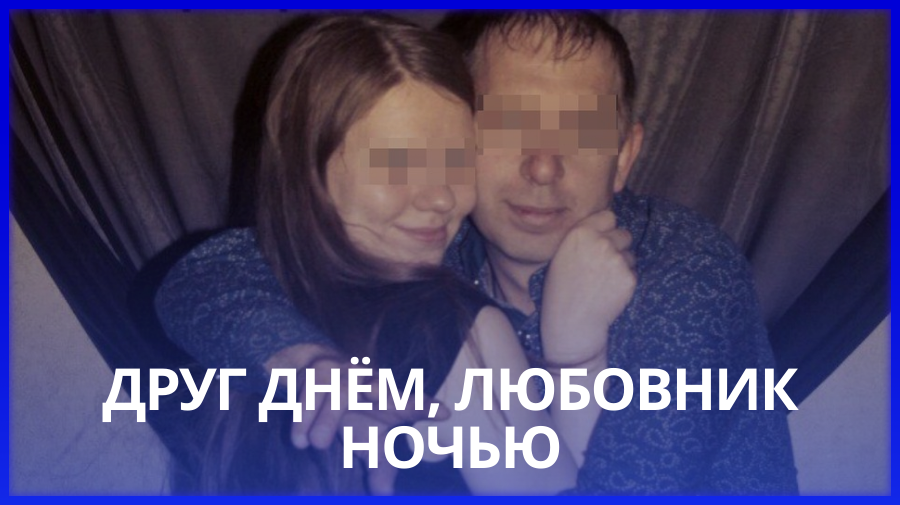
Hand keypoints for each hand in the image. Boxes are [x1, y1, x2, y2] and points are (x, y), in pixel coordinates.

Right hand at [265, 343, 448, 493]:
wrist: (319, 373)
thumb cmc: (355, 411)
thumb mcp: (369, 438)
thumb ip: (381, 465)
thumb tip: (385, 495)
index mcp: (389, 397)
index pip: (410, 403)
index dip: (425, 408)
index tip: (445, 414)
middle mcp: (370, 382)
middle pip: (379, 389)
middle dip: (388, 396)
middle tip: (389, 405)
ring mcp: (343, 374)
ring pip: (338, 394)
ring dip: (327, 419)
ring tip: (319, 445)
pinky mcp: (316, 374)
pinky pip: (308, 396)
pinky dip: (302, 418)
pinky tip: (298, 441)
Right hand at [540, 210, 635, 367]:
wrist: (571, 321)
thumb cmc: (561, 290)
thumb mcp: (561, 256)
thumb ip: (582, 237)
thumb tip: (603, 227)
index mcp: (580, 233)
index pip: (608, 216)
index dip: (606, 229)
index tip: (601, 240)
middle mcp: (600, 242)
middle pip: (624, 234)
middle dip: (617, 246)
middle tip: (602, 265)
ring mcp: (617, 259)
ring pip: (630, 254)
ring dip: (622, 264)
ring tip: (603, 281)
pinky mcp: (629, 277)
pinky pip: (633, 272)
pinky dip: (625, 281)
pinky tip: (609, 291)